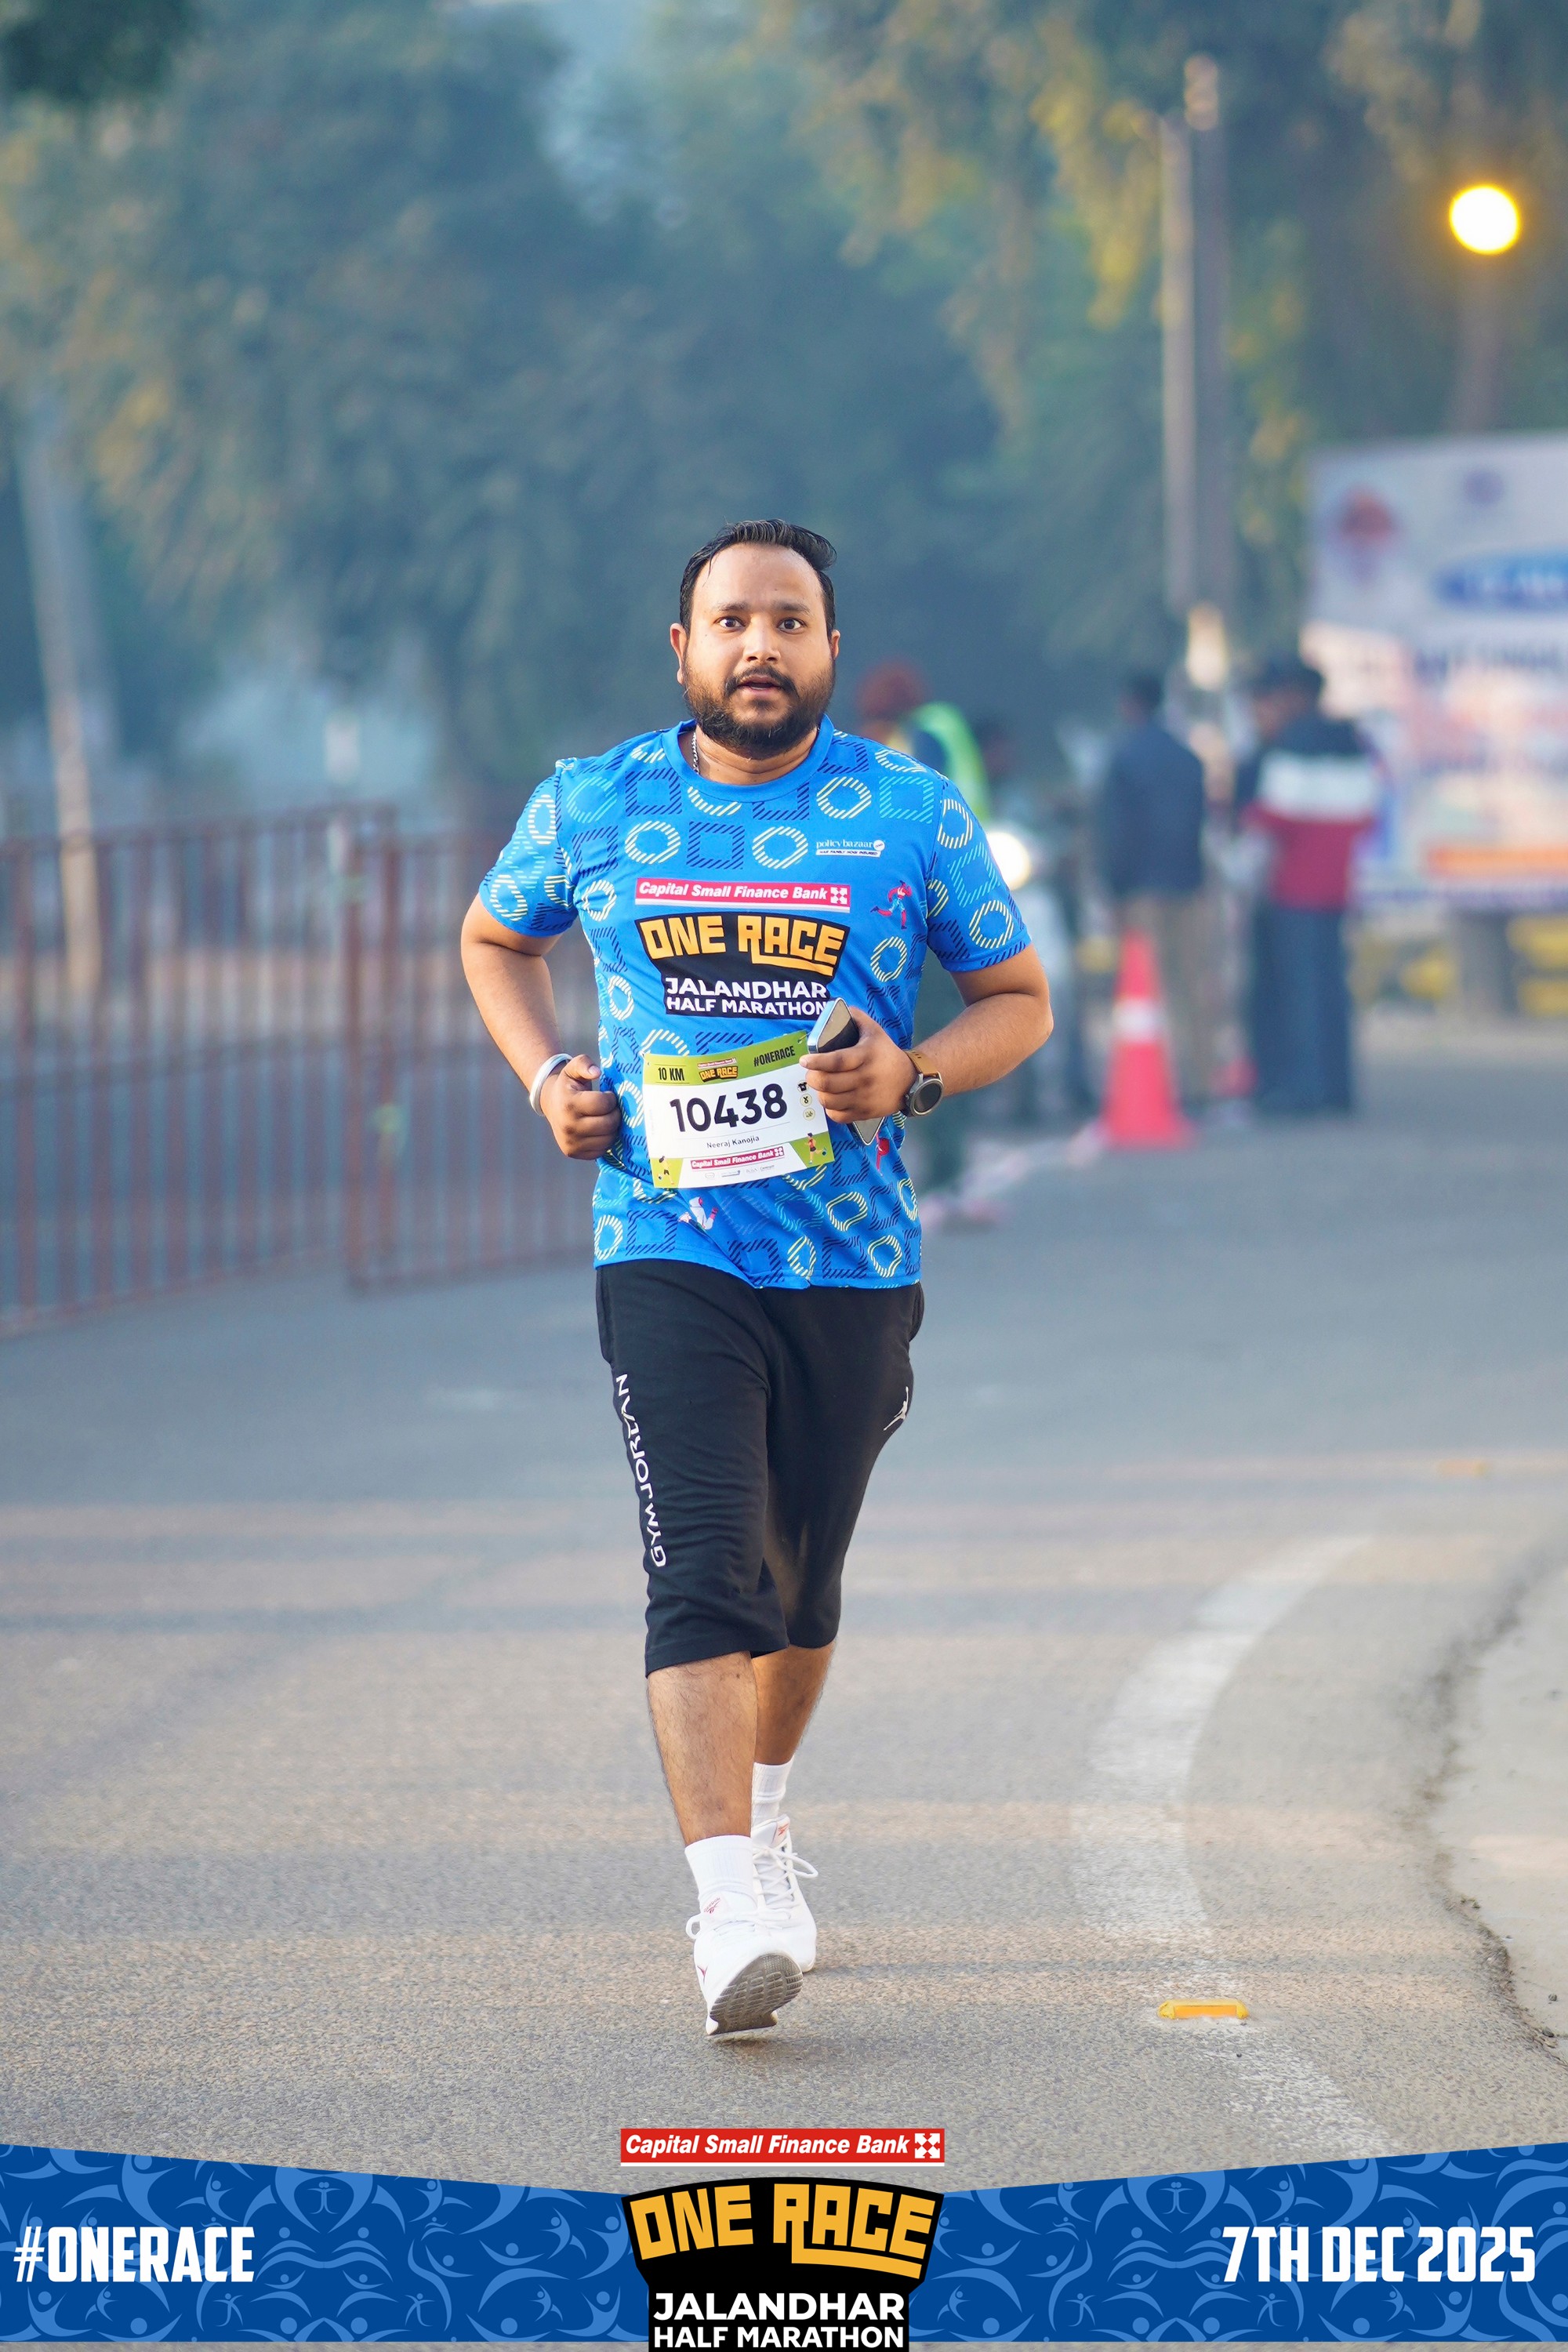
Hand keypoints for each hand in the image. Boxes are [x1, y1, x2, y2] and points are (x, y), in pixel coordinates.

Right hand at [540, 1055, 621, 1158]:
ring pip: (608, 1139)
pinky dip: (605, 1140)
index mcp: (569, 1104)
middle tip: (610, 1108)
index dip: (611, 1099)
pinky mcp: (574, 1153)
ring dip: (612, 1128)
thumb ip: (584, 1064)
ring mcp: (570, 1142)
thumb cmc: (568, 1085)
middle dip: (615, 1113)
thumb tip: (596, 1072)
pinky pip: (601, 1150)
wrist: (551, 1103)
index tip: (607, 1095)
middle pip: (609, 1123)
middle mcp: (568, 1126)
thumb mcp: (573, 1068)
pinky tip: (599, 1130)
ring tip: (605, 1118)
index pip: (603, 1104)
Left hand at [804, 1007, 916, 1123]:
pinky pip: (838, 1116)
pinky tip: (832, 1099)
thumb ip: (856, 1018)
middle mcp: (865, 1078)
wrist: (910, 1080)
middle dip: (813, 1078)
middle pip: (829, 1083)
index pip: (837, 1061)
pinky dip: (830, 1109)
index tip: (804, 1060)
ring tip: (821, 1085)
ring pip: (830, 1101)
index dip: (817, 1061)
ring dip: (820, 1093)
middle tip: (811, 1073)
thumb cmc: (886, 1053)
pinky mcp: (865, 1112)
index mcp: (866, 1056)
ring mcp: (865, 1098)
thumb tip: (837, 1008)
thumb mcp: (875, 1031)